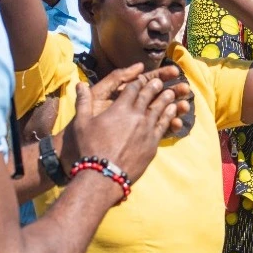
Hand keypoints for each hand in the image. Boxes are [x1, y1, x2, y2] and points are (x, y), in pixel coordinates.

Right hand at [67, 66, 187, 182]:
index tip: (143, 77)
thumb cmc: (89, 148)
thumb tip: (79, 84)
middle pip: (149, 96)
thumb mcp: (81, 123)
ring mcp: (147, 129)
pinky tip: (173, 112)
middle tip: (161, 81)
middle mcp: (136, 116)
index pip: (132, 89)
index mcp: (120, 108)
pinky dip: (170, 116)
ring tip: (172, 92)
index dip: (138, 81)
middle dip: (154, 86)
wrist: (104, 175)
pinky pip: (164, 126)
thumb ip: (83, 101)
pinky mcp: (153, 144)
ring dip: (166, 99)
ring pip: (160, 109)